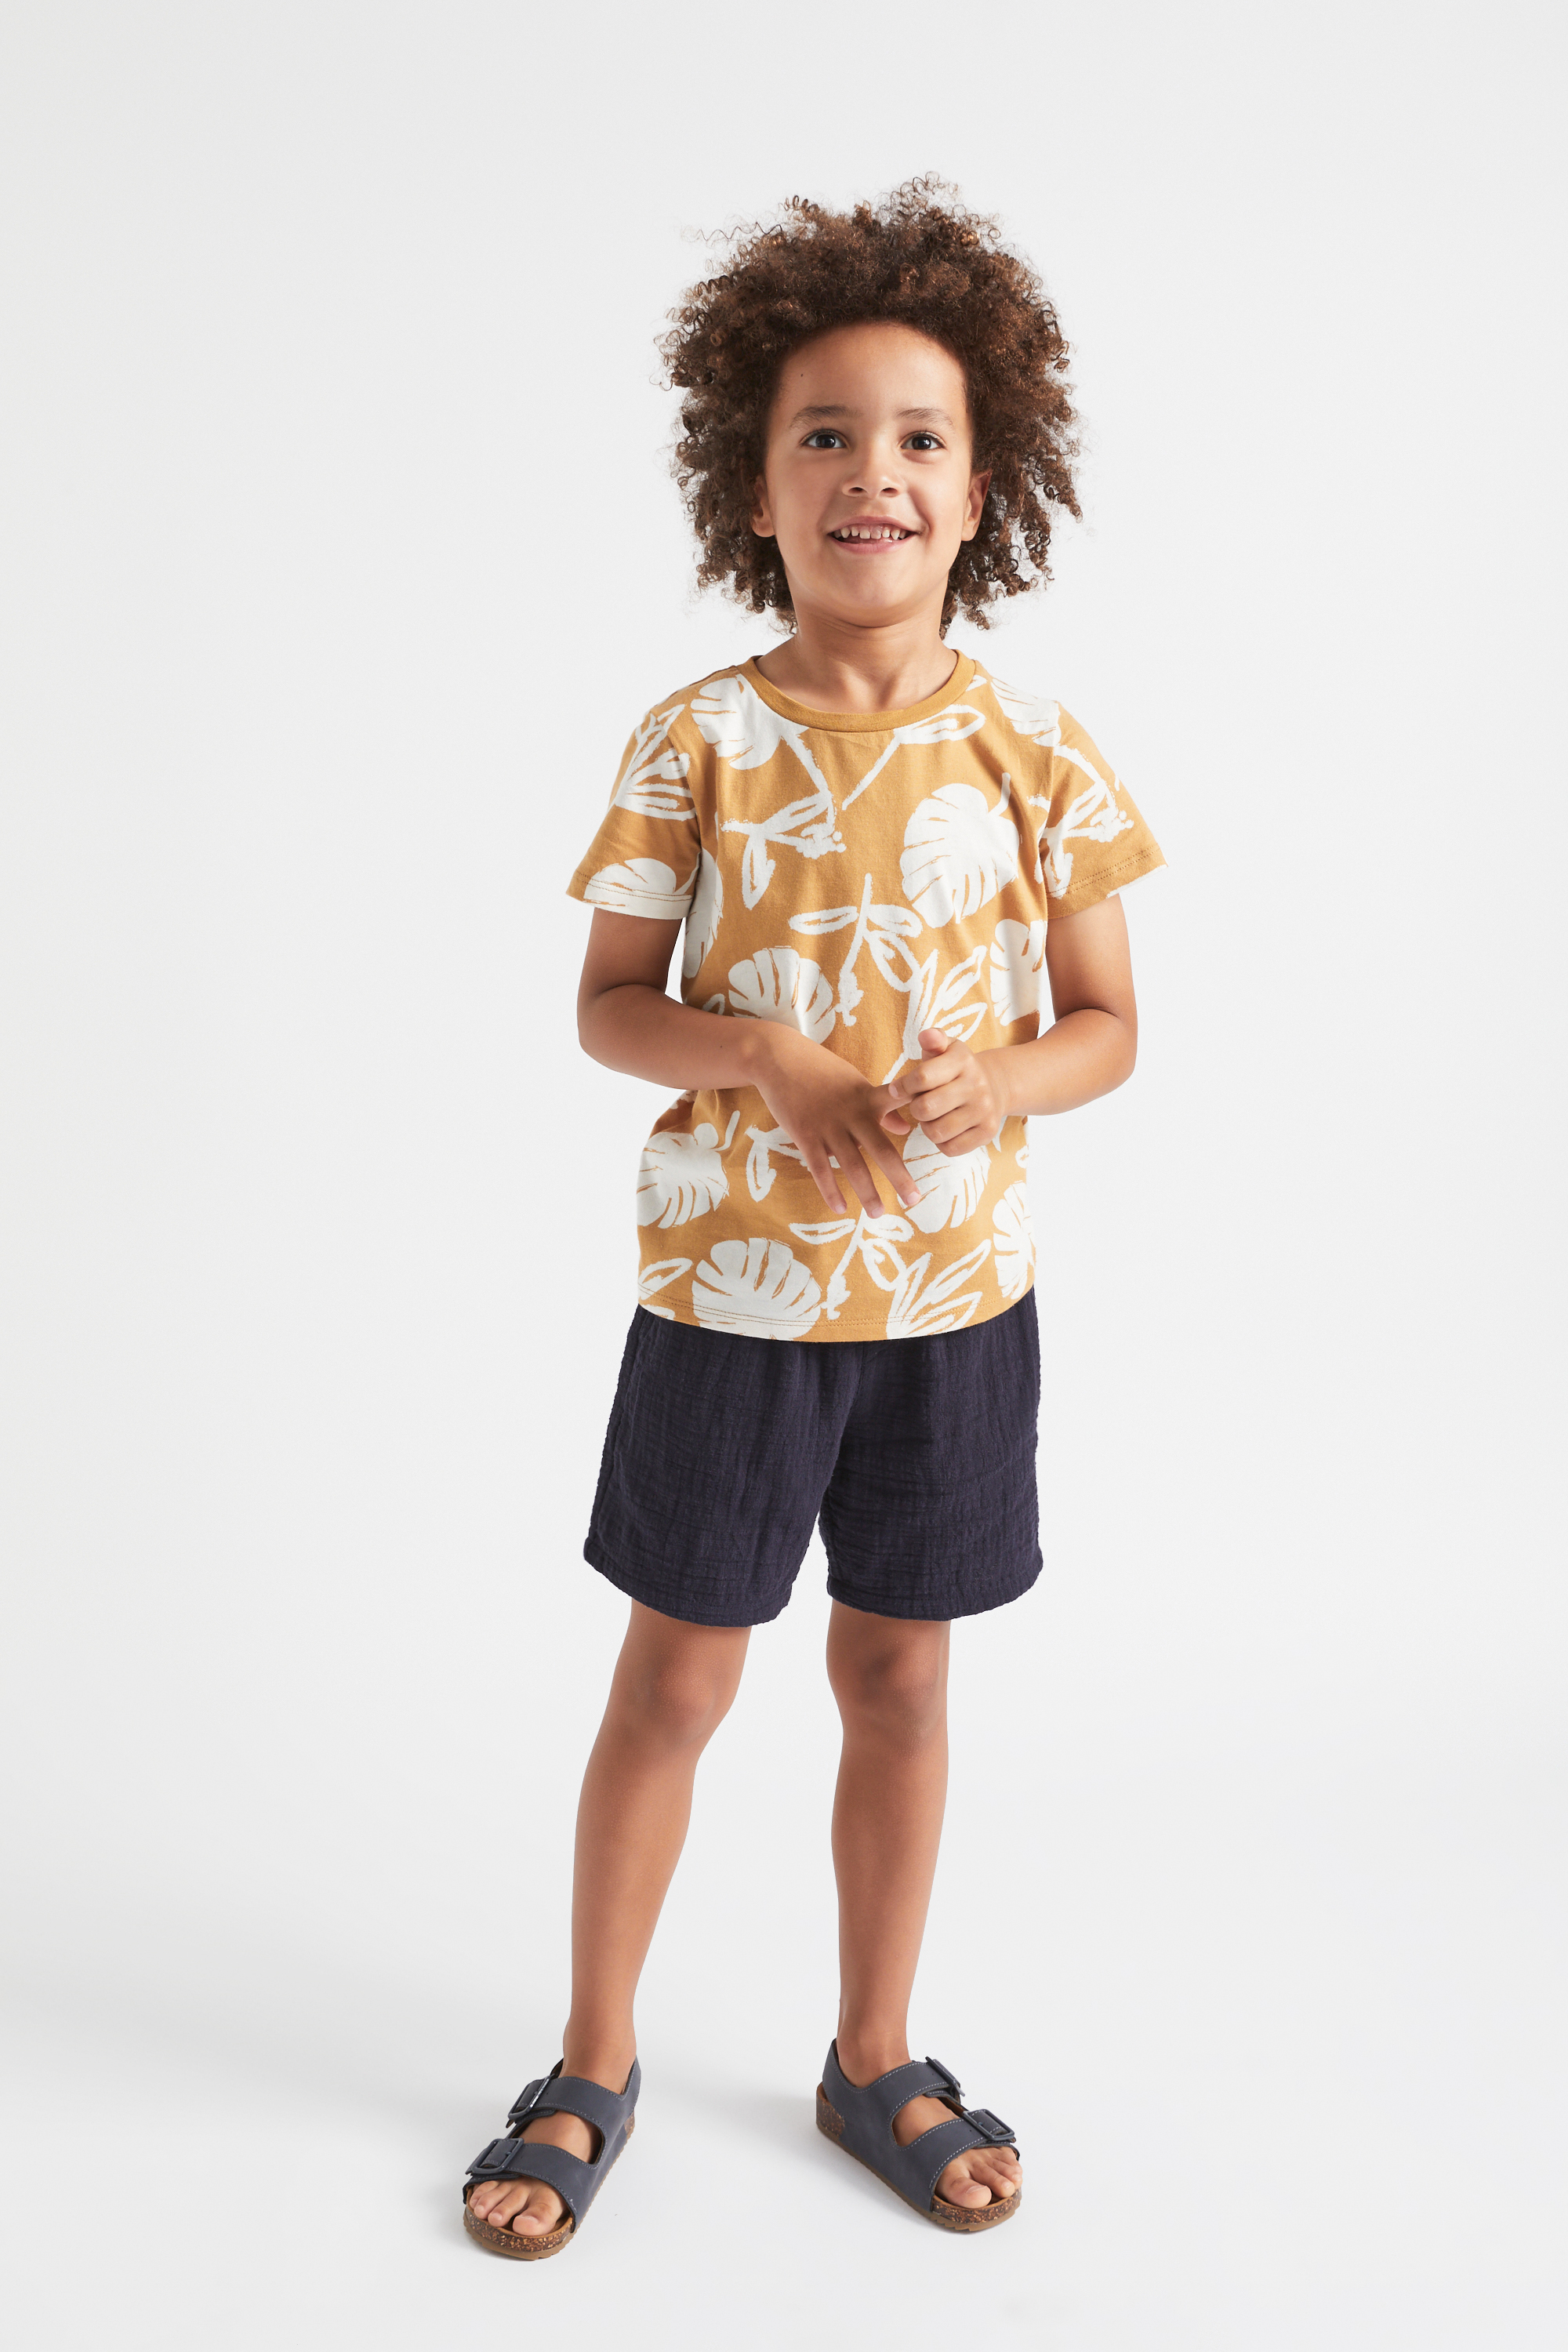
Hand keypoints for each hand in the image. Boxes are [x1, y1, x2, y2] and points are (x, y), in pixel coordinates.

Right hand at [747, 1027, 921, 1218]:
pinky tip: (840, 1208)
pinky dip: (830, 1190)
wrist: (780, 1059)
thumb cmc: (821, 1070)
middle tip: (914, 1201)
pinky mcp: (805, 1135)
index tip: (942, 1140)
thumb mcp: (855, 1083)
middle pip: (881, 1150)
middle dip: (899, 1177)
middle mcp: (852, 1114)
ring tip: (878, 1213)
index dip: (921, 1122)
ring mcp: (828, 1126)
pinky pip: (820, 1168)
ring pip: (852, 1165)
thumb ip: (881, 1106)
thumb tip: (906, 1129)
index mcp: (868, 1098)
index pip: (901, 1110)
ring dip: (866, 1192)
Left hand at [879, 1029, 1010, 1155]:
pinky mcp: (987, 1133)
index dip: (903, 1087)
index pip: (922, 1077)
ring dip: (927, 1126)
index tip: (897, 1090)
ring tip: (933, 1116)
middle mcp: (977, 1085)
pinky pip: (950, 1148)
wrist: (994, 1086)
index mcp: (963, 1060)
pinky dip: (941, 1141)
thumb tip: (926, 1036)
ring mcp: (984, 1111)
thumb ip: (933, 1040)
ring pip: (936, 1132)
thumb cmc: (956, 1068)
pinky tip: (945, 1128)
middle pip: (926, 1108)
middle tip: (920, 1104)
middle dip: (915, 1108)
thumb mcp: (946, 1049)